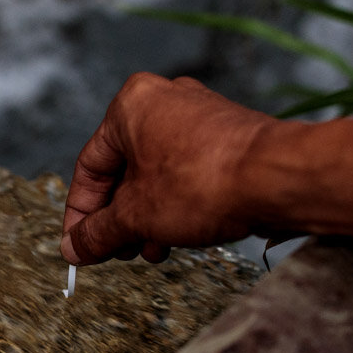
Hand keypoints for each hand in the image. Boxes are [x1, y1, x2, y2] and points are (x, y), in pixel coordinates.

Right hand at [60, 74, 298, 264]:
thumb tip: (75, 246)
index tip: (79, 244)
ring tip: (153, 249)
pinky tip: (180, 234)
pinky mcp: (227, 135)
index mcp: (131, 106)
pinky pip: (187, 171)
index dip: (80, 213)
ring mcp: (199, 116)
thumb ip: (98, 232)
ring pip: (157, 174)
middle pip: (124, 170)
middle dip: (119, 218)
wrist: (276, 179)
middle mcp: (164, 101)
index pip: (90, 166)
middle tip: (117, 251)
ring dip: (148, 217)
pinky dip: (176, 203)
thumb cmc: (204, 183)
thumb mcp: (136, 216)